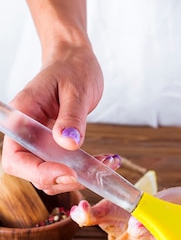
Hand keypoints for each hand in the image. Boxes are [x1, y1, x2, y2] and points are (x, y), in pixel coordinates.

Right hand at [1, 43, 103, 193]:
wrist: (74, 60)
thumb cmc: (72, 68)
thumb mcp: (75, 89)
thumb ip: (71, 117)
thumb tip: (68, 144)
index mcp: (21, 116)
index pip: (16, 157)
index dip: (38, 171)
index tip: (69, 173)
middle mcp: (26, 133)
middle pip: (31, 171)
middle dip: (60, 179)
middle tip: (90, 174)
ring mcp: (40, 141)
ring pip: (49, 173)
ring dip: (77, 176)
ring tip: (106, 163)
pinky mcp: (54, 145)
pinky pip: (65, 165)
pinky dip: (85, 169)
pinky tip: (106, 161)